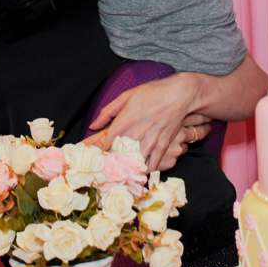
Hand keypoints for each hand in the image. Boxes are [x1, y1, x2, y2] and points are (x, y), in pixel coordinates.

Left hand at [88, 72, 207, 169]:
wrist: (179, 94)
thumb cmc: (152, 92)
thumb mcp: (127, 96)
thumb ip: (108, 111)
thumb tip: (93, 125)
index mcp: (124, 120)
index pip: (105, 141)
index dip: (95, 150)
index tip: (89, 156)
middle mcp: (136, 133)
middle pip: (118, 154)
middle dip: (108, 162)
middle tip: (102, 168)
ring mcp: (150, 140)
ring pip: (134, 161)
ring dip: (127, 168)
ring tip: (119, 174)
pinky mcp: (163, 144)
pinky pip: (153, 163)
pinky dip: (146, 169)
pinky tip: (140, 172)